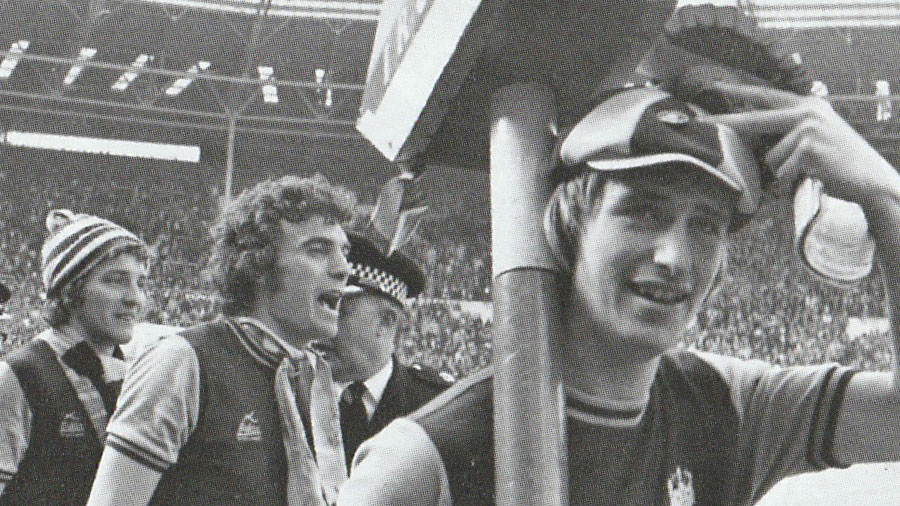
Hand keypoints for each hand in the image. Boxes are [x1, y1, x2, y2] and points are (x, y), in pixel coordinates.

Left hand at [699, 81, 898, 208]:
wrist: (868, 176)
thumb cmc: (837, 159)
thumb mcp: (814, 135)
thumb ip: (788, 129)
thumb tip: (751, 133)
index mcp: (806, 104)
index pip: (766, 96)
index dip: (739, 91)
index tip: (715, 86)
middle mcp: (806, 111)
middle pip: (756, 119)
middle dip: (728, 123)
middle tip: (702, 121)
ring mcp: (808, 128)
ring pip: (770, 156)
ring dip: (783, 169)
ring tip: (808, 168)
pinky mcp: (809, 147)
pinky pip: (783, 169)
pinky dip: (793, 177)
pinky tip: (814, 172)